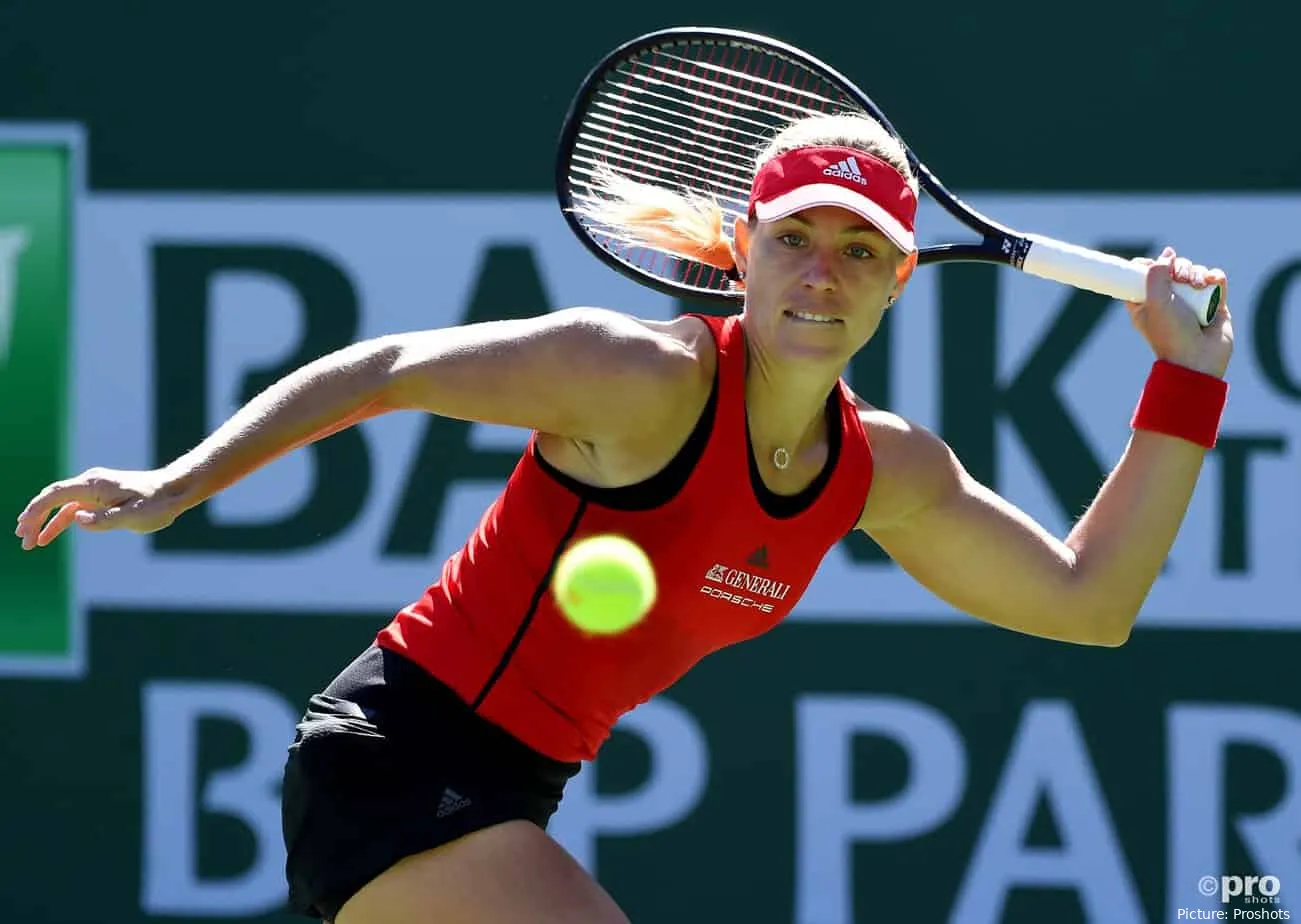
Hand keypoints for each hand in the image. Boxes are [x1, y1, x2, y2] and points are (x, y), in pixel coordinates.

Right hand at [14, 467, 187, 549]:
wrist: (175, 490)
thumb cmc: (157, 503)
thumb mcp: (133, 516)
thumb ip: (104, 519)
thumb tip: (75, 519)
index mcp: (94, 484)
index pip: (55, 495)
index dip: (35, 511)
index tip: (23, 527)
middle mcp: (90, 483)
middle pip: (52, 498)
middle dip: (34, 517)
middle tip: (22, 538)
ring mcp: (94, 489)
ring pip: (60, 505)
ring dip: (44, 522)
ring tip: (29, 542)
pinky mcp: (100, 497)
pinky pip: (72, 508)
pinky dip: (59, 521)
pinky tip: (48, 536)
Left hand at [1124, 246, 1233, 377]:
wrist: (1199, 359)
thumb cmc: (1171, 334)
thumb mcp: (1155, 301)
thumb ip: (1157, 273)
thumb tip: (1167, 253)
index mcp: (1145, 304)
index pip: (1143, 276)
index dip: (1147, 266)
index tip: (1151, 265)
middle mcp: (1168, 301)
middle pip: (1172, 269)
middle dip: (1178, 267)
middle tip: (1180, 277)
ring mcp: (1192, 302)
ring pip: (1194, 272)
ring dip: (1197, 272)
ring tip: (1198, 285)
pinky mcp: (1213, 303)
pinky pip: (1215, 281)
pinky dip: (1215, 277)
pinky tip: (1212, 282)